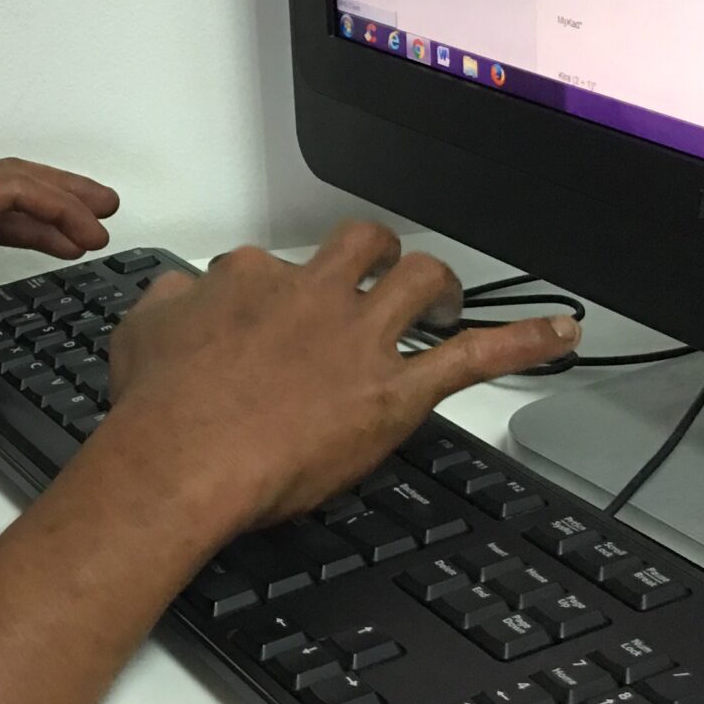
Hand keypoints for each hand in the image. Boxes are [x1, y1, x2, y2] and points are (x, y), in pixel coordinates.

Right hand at [96, 222, 576, 533]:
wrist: (186, 458)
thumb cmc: (160, 408)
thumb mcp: (141, 333)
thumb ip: (166, 305)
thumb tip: (178, 295)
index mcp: (252, 279)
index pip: (275, 262)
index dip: (283, 287)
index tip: (279, 313)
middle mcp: (314, 294)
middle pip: (364, 245)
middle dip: (378, 257)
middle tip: (381, 280)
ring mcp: (359, 339)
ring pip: (420, 280)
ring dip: (439, 287)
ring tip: (445, 301)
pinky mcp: (394, 390)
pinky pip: (473, 357)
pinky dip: (525, 343)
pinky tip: (562, 334)